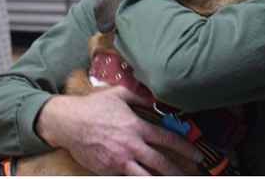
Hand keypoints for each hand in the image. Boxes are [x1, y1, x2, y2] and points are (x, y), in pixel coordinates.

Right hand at [36, 86, 202, 174]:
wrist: (67, 122)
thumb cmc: (94, 107)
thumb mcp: (120, 94)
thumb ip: (142, 95)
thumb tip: (158, 95)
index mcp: (137, 128)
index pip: (168, 140)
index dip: (186, 148)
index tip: (197, 154)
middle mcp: (130, 147)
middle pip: (160, 163)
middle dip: (177, 171)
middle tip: (191, 174)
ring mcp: (118, 161)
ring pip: (144, 176)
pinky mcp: (106, 170)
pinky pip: (125, 178)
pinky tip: (145, 178)